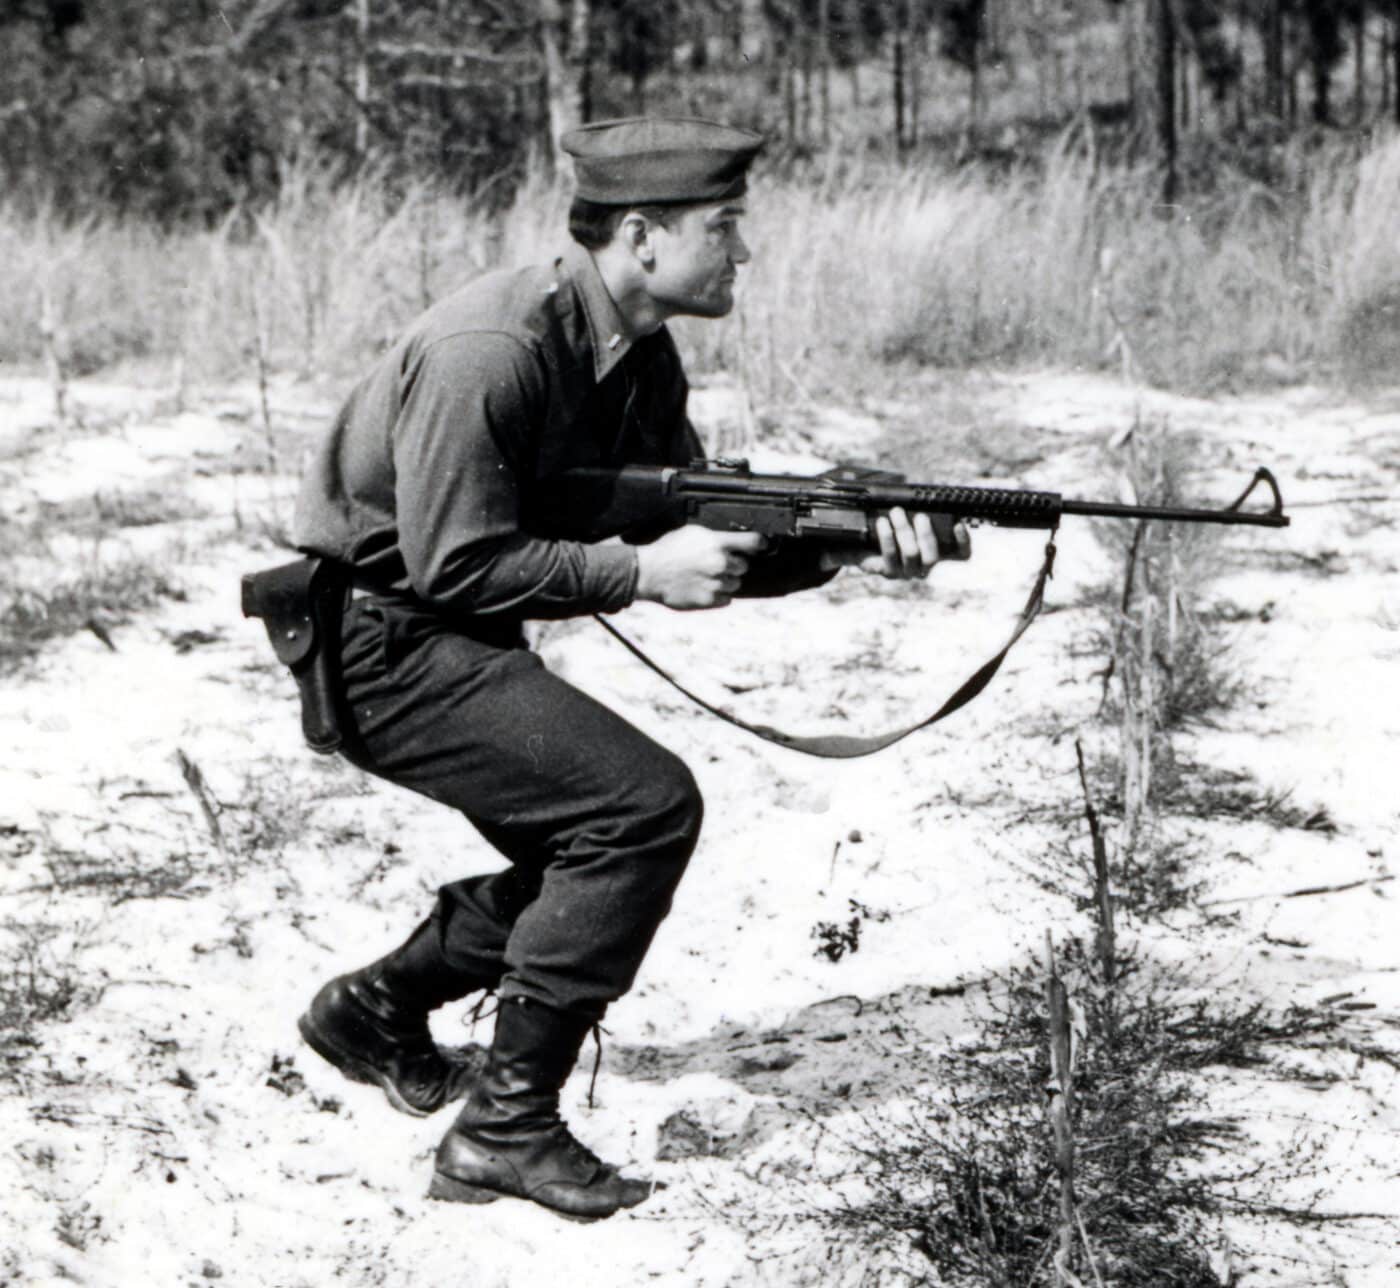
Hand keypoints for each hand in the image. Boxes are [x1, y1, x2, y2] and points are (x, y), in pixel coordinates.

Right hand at [634, 526, 768, 609]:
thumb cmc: (668, 550)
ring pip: (735, 583)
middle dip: (733, 565)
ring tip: (706, 577)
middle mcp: (721, 563)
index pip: (753, 542)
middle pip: (744, 566)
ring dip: (726, 581)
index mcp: (718, 543)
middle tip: (715, 564)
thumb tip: (734, 540)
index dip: (760, 544)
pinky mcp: (710, 600)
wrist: (649, 573)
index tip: (762, 546)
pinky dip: (718, 595)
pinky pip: (726, 599)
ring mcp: (717, 583)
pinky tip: (702, 587)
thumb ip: (716, 537)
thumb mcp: (692, 533)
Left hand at [819, 508, 970, 578]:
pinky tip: (882, 523)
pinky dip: (886, 537)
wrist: (863, 541)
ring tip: (896, 512)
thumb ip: (921, 504)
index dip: (963, 542)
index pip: (961, 555)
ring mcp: (906, 572)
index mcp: (937, 553)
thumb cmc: (893, 524)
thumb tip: (928, 487)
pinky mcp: (888, 572)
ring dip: (904, 530)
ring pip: (910, 554)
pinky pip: (889, 556)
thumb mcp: (909, 513)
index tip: (957, 524)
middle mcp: (925, 567)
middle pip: (932, 557)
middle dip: (926, 534)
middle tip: (920, 516)